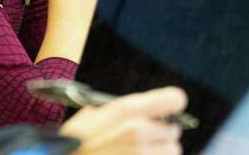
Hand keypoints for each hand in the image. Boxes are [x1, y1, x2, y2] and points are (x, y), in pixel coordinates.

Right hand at [59, 87, 186, 154]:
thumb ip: (122, 112)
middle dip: (161, 136)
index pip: (174, 99)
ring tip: (136, 154)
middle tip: (142, 140)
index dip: (171, 104)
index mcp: (126, 110)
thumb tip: (146, 114)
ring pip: (171, 153)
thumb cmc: (74, 141)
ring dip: (158, 154)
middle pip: (173, 132)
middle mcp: (139, 132)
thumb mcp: (92, 116)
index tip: (166, 111)